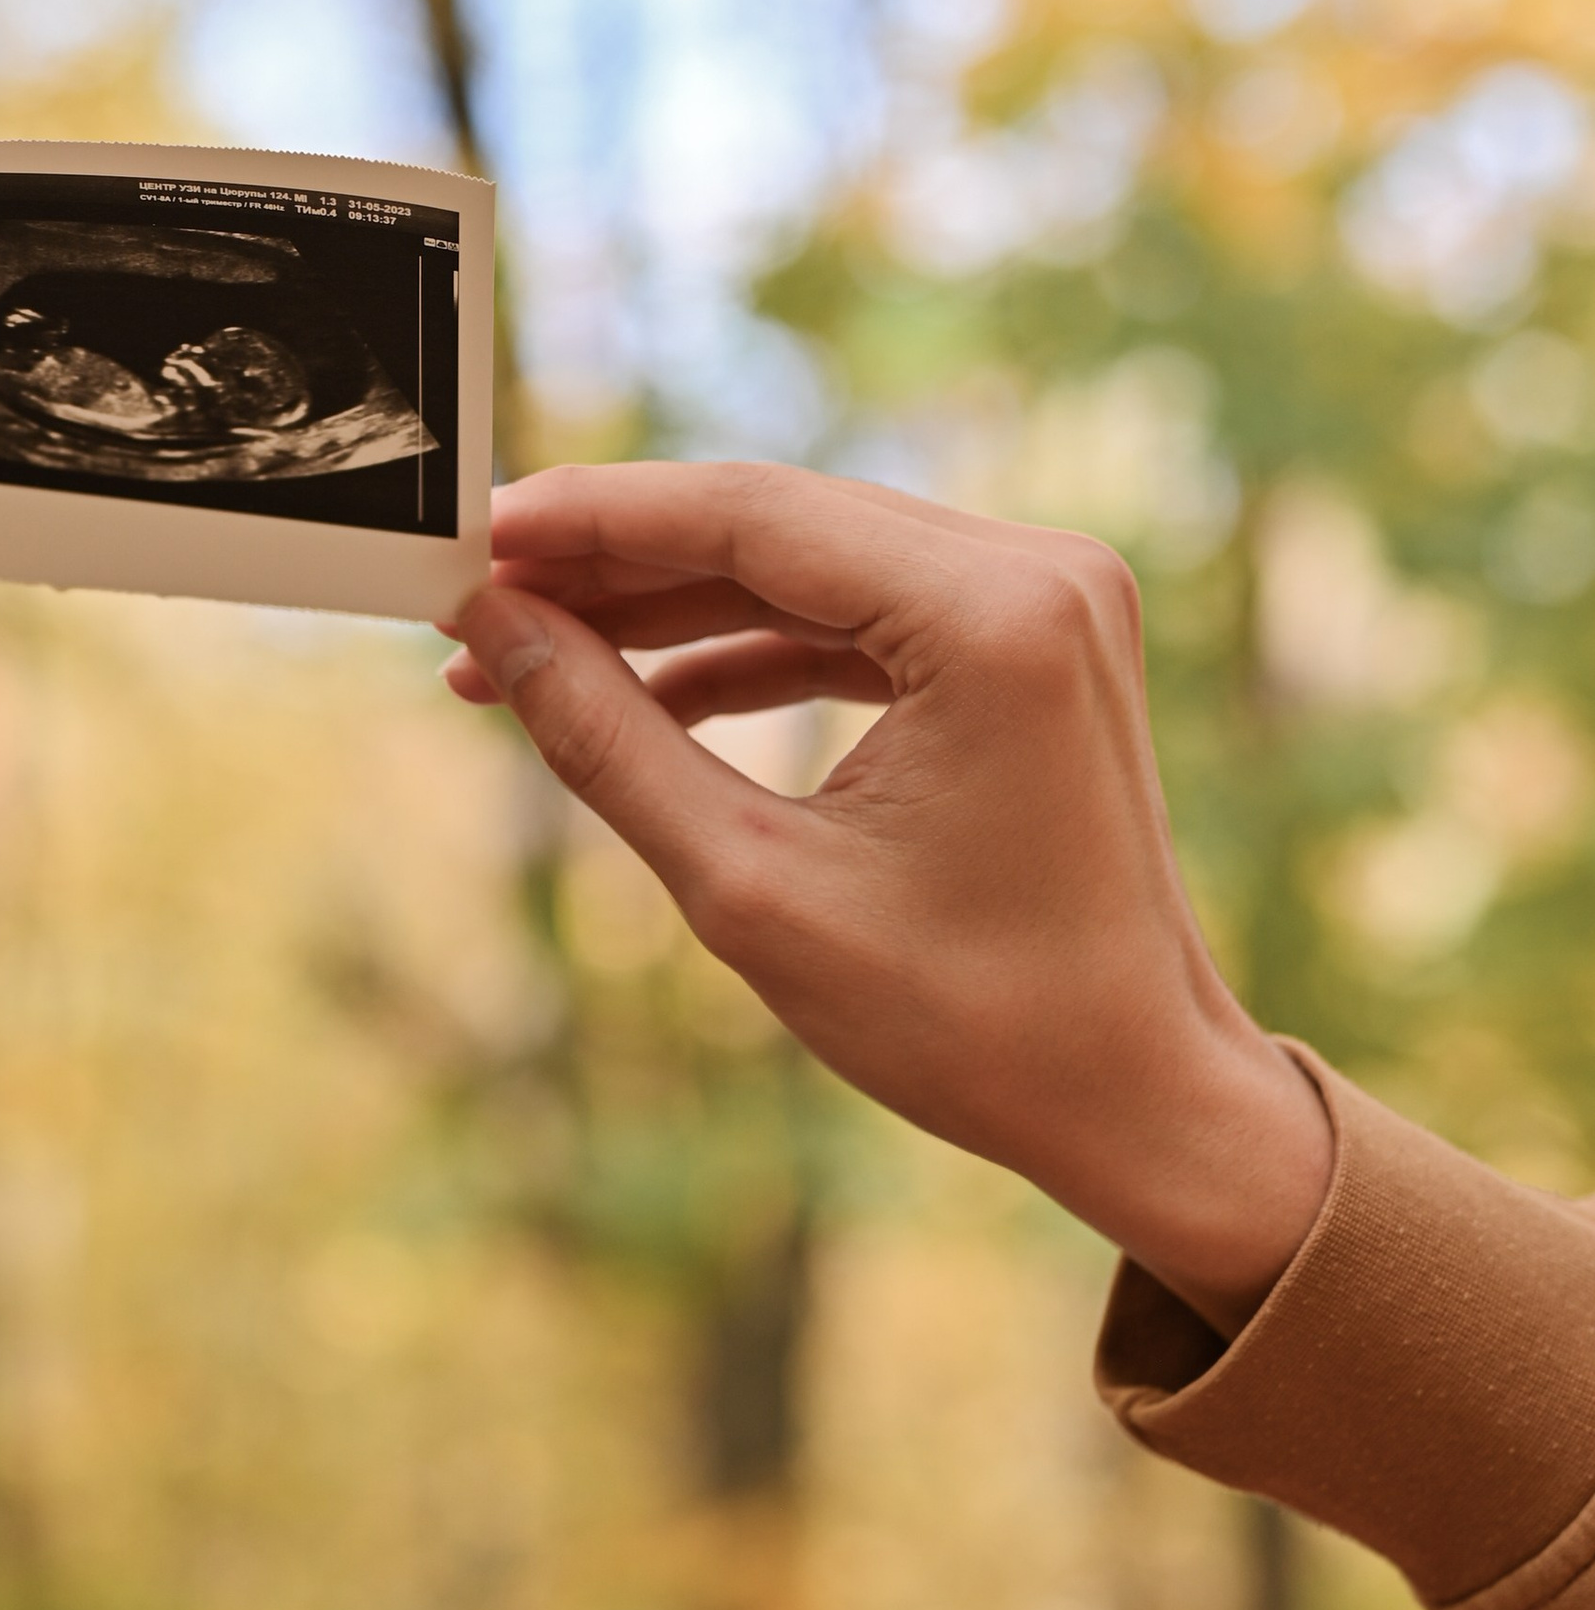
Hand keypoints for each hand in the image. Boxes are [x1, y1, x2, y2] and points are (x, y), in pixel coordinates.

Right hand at [448, 461, 1332, 1331]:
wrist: (1139, 1095)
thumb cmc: (971, 1020)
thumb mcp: (752, 885)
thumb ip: (608, 739)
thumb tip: (493, 629)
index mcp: (994, 619)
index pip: (749, 513)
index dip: (592, 519)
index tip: (469, 538)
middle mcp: (1039, 572)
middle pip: (775, 518)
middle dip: (614, 559)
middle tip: (474, 596)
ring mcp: (1048, 598)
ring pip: (809, 558)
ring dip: (670, 604)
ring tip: (529, 648)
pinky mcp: (1034, 640)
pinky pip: (861, 610)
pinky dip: (753, 643)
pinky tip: (639, 687)